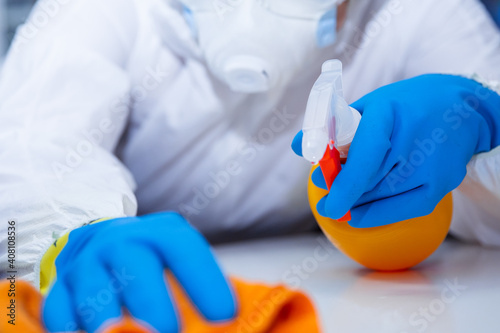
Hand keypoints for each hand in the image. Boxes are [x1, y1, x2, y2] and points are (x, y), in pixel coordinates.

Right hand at [42, 212, 235, 332]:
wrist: (101, 239)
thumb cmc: (152, 257)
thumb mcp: (178, 257)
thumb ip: (198, 284)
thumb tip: (227, 321)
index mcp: (160, 233)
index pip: (184, 248)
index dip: (204, 281)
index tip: (225, 316)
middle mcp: (121, 241)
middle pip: (135, 266)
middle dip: (153, 303)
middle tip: (169, 331)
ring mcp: (86, 263)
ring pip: (94, 292)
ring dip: (110, 321)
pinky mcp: (61, 287)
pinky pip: (60, 313)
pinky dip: (73, 330)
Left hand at [293, 74, 499, 227]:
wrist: (461, 109)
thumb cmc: (405, 106)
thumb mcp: (369, 106)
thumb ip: (334, 128)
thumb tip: (300, 147)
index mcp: (389, 113)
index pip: (365, 157)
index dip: (344, 186)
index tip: (328, 204)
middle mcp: (413, 140)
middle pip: (370, 182)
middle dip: (343, 192)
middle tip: (328, 194)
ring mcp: (431, 166)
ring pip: (383, 197)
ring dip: (357, 202)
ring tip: (345, 198)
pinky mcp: (442, 184)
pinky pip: (404, 210)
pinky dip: (377, 215)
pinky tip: (359, 215)